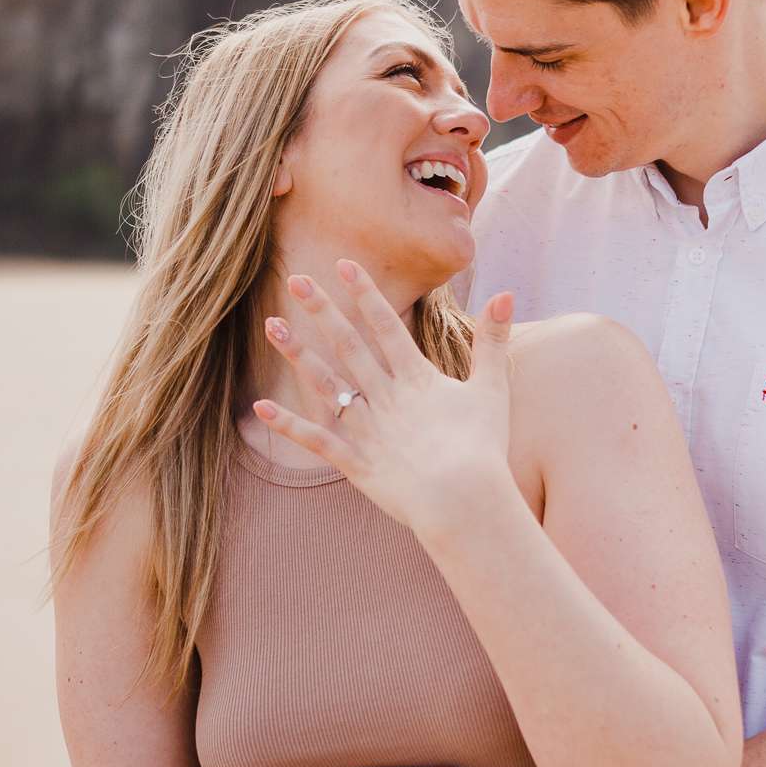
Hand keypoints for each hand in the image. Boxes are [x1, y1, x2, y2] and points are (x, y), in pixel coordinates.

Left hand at [252, 261, 514, 542]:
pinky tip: (260, 408)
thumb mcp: (493, 390)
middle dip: (322, 310)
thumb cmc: (483, 449)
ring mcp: (368, 429)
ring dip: (298, 354)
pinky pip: (317, 440)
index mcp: (417, 379)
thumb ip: (494, 341)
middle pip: (349, 346)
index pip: (386, 326)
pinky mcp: (355, 463)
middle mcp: (387, 397)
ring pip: (326, 385)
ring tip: (272, 326)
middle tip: (296, 280)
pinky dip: (289, 425)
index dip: (365, 294)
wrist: (464, 500)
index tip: (343, 265)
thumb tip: (506, 294)